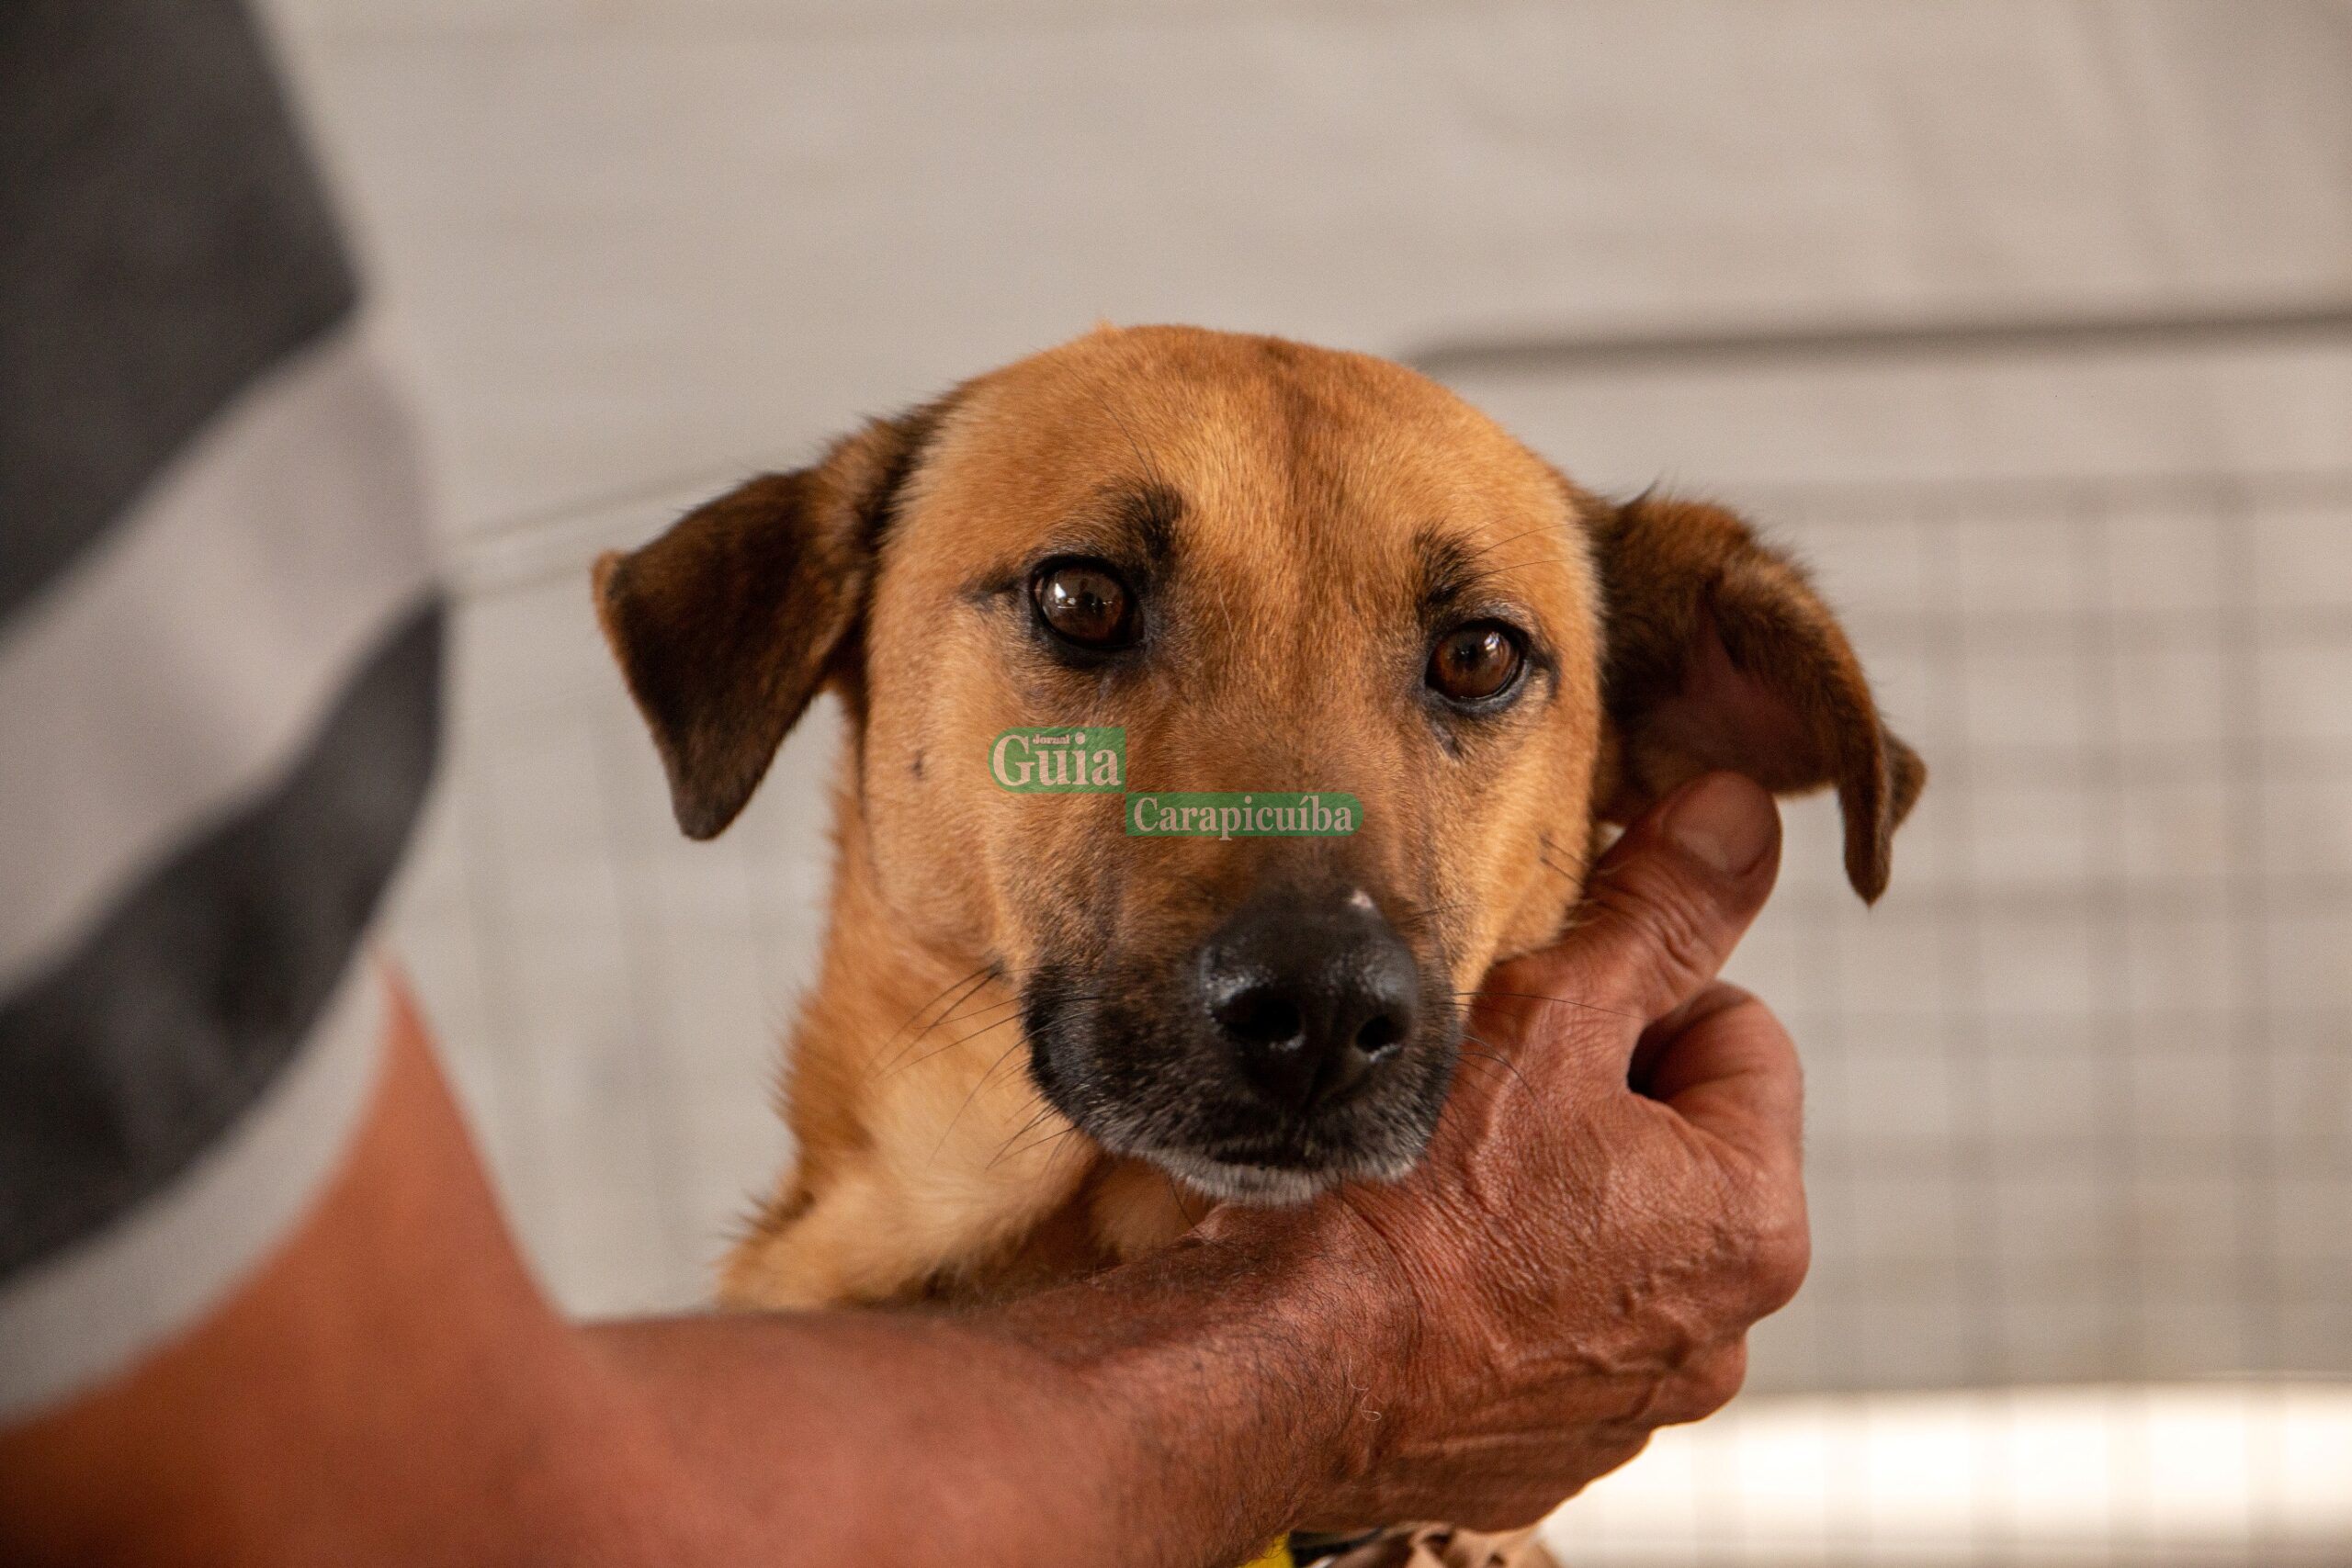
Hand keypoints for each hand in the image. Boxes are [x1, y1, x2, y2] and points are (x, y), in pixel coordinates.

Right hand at [1275, 771, 1807, 1529]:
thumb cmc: (1411, 1200)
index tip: (1536, 1018)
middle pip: (1673, 1143)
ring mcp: (1627, 1407)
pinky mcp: (1537, 1453)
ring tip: (1434, 1178)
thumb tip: (1740, 817)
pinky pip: (1537, 1331)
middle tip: (1476, 1090)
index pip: (1737, 1033)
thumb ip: (1661, 911)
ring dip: (1541, 1199)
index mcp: (1755, 1221)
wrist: (1274, 1371)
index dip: (1631, 997)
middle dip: (1589, 1102)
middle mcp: (1719, 1334)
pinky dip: (1492, 1290)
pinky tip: (1412, 1260)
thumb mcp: (1550, 1015)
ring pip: (1604, 1238)